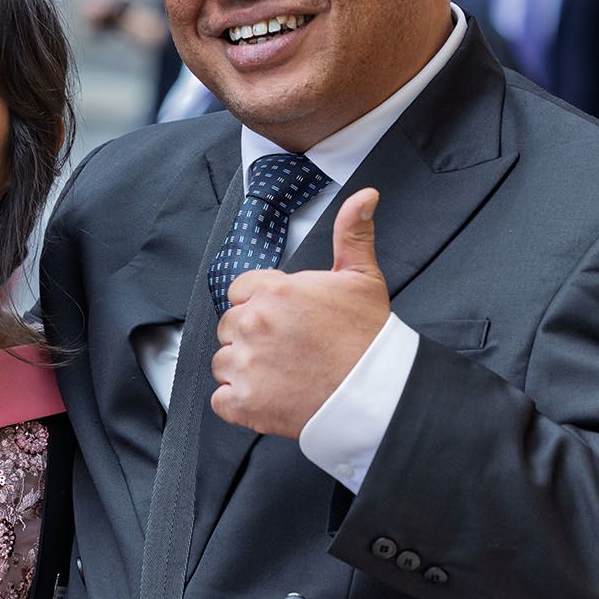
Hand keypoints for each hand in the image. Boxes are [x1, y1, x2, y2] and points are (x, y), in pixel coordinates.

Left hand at [211, 189, 387, 439]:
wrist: (376, 392)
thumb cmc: (368, 337)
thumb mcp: (362, 277)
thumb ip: (352, 233)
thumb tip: (364, 196)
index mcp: (273, 291)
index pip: (240, 291)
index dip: (260, 305)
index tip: (284, 319)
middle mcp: (252, 323)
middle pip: (230, 326)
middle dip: (251, 336)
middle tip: (287, 349)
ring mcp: (245, 364)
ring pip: (224, 362)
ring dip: (245, 370)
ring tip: (282, 374)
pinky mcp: (243, 402)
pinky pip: (222, 400)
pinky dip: (239, 403)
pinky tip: (269, 397)